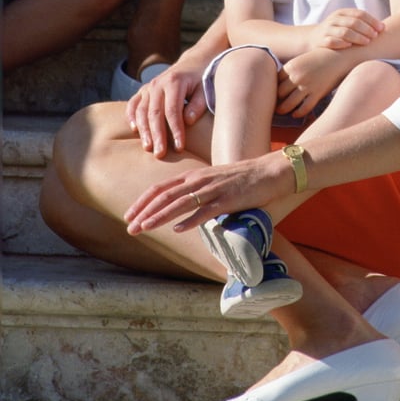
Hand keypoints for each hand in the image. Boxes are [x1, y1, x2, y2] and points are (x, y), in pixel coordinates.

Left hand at [124, 152, 286, 234]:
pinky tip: (178, 229)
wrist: (269, 171)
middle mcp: (200, 180)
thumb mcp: (213, 181)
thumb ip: (196, 192)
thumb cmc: (242, 179)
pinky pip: (206, 210)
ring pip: (181, 203)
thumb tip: (180, 209)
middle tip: (129, 228)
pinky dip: (191, 220)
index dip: (143, 201)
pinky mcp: (228, 199)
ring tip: (144, 228)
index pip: (161, 188)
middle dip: (145, 212)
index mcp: (194, 176)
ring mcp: (214, 189)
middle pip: (165, 195)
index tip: (129, 215)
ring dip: (160, 216)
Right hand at [125, 63, 207, 156]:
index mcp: (174, 82)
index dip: (175, 130)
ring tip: (148, 148)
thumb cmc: (201, 80)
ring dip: (143, 131)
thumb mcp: (205, 89)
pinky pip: (133, 104)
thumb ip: (198, 104)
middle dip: (157, 135)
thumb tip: (188, 121)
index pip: (173, 111)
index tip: (179, 147)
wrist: (192, 63)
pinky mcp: (143, 90)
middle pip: (155, 113)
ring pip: (142, 111)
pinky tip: (133, 130)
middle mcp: (158, 84)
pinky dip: (130, 116)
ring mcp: (149, 87)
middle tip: (160, 154)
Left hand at [276, 48, 345, 116]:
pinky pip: (304, 108)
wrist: (340, 56)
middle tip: (274, 104)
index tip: (272, 93)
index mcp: (291, 66)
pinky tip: (295, 114)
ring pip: (289, 103)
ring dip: (284, 109)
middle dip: (276, 100)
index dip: (273, 88)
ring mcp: (307, 86)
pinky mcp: (317, 93)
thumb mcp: (303, 59)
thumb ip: (293, 69)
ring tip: (282, 111)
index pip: (275, 81)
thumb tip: (284, 82)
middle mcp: (297, 76)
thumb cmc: (322, 56)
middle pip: (280, 93)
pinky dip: (298, 113)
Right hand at [310, 8, 383, 49]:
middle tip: (375, 36)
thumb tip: (383, 27)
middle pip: (353, 22)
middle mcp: (334, 19)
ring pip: (344, 32)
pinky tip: (350, 46)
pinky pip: (332, 42)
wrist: (312, 38)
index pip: (360, 14)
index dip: (372, 21)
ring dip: (357, 37)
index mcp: (342, 13)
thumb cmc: (337, 31)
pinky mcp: (322, 41)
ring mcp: (327, 30)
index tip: (382, 28)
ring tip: (367, 42)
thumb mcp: (346, 22)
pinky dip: (341, 43)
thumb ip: (361, 23)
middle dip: (366, 29)